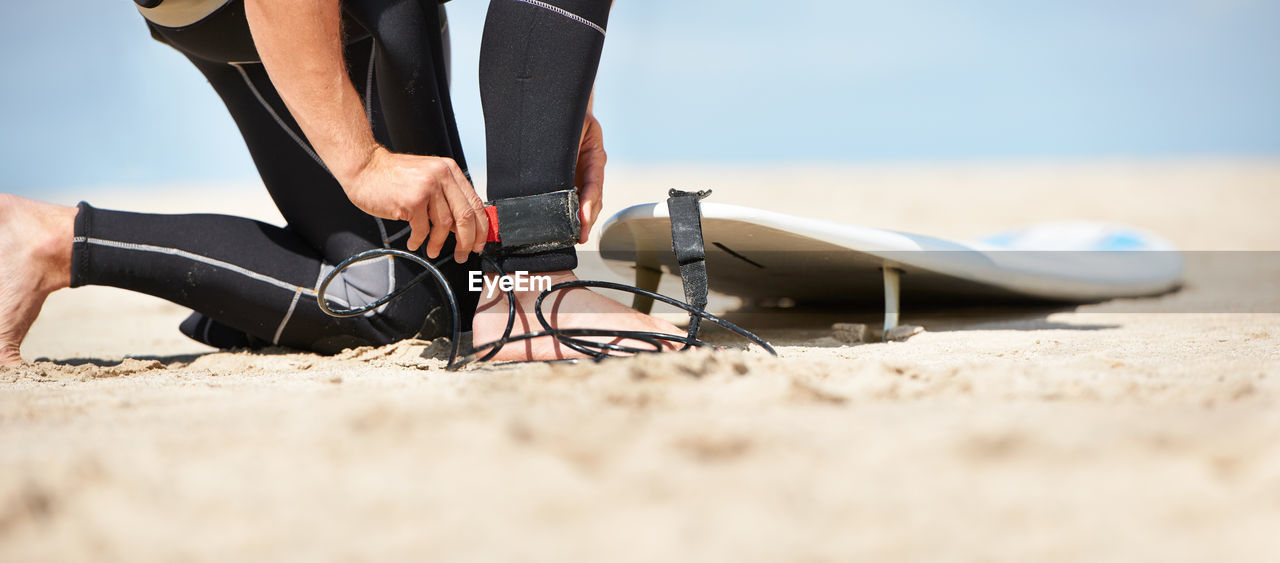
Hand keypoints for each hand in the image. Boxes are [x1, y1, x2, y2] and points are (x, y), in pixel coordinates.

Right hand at [341, 146, 488, 262]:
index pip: (475, 203)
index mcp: (449, 170)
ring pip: (445, 225)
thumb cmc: (393, 176)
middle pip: (465, 216)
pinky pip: (423, 229)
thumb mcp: (427, 177)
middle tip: (463, 254)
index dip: (481, 228)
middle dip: (467, 241)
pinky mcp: (412, 200)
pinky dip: (420, 240)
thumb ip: (446, 196)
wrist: (364, 167)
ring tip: (433, 250)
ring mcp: (427, 187)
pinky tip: (415, 243)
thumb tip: (463, 226)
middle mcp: (441, 176)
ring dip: (439, 243)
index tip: (478, 243)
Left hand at [574, 111, 605, 242]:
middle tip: (579, 235)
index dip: (588, 203)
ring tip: (575, 236)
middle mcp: (591, 170)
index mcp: (595, 156)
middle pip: (593, 200)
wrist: (563, 110)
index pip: (594, 184)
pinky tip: (565, 226)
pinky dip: (571, 214)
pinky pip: (573, 200)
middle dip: (586, 219)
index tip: (583, 219)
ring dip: (581, 221)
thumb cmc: (571, 116)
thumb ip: (568, 147)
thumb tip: (559, 166)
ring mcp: (582, 177)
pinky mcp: (571, 181)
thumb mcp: (572, 127)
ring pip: (586, 204)